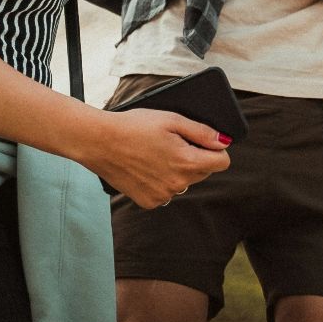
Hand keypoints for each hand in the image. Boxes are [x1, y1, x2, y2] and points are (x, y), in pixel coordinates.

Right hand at [77, 108, 231, 208]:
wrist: (99, 142)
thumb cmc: (134, 126)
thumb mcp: (172, 120)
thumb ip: (202, 132)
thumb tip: (224, 142)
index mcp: (187, 162)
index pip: (222, 162)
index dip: (215, 149)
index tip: (203, 141)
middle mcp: (178, 183)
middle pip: (203, 172)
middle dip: (195, 158)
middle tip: (173, 143)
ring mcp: (163, 195)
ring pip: (184, 182)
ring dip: (178, 170)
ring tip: (156, 154)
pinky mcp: (149, 202)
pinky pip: (167, 192)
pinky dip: (162, 181)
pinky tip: (147, 167)